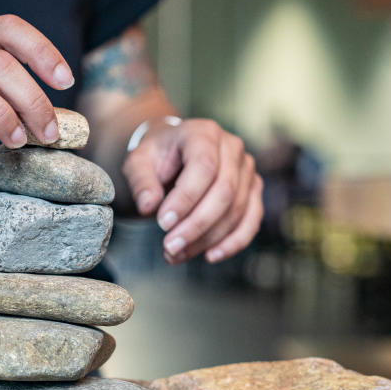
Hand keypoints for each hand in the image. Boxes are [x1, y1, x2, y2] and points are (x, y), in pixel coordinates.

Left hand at [122, 119, 263, 263]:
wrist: (172, 155)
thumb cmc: (155, 158)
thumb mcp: (138, 163)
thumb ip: (141, 182)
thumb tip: (148, 207)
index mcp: (203, 133)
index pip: (203, 167)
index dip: (185, 199)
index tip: (162, 223)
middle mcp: (232, 148)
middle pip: (224, 191)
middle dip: (196, 225)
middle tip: (169, 247)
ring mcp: (246, 170)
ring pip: (236, 210)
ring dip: (207, 239)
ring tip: (176, 255)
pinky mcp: (252, 191)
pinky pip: (251, 220)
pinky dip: (233, 243)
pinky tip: (210, 256)